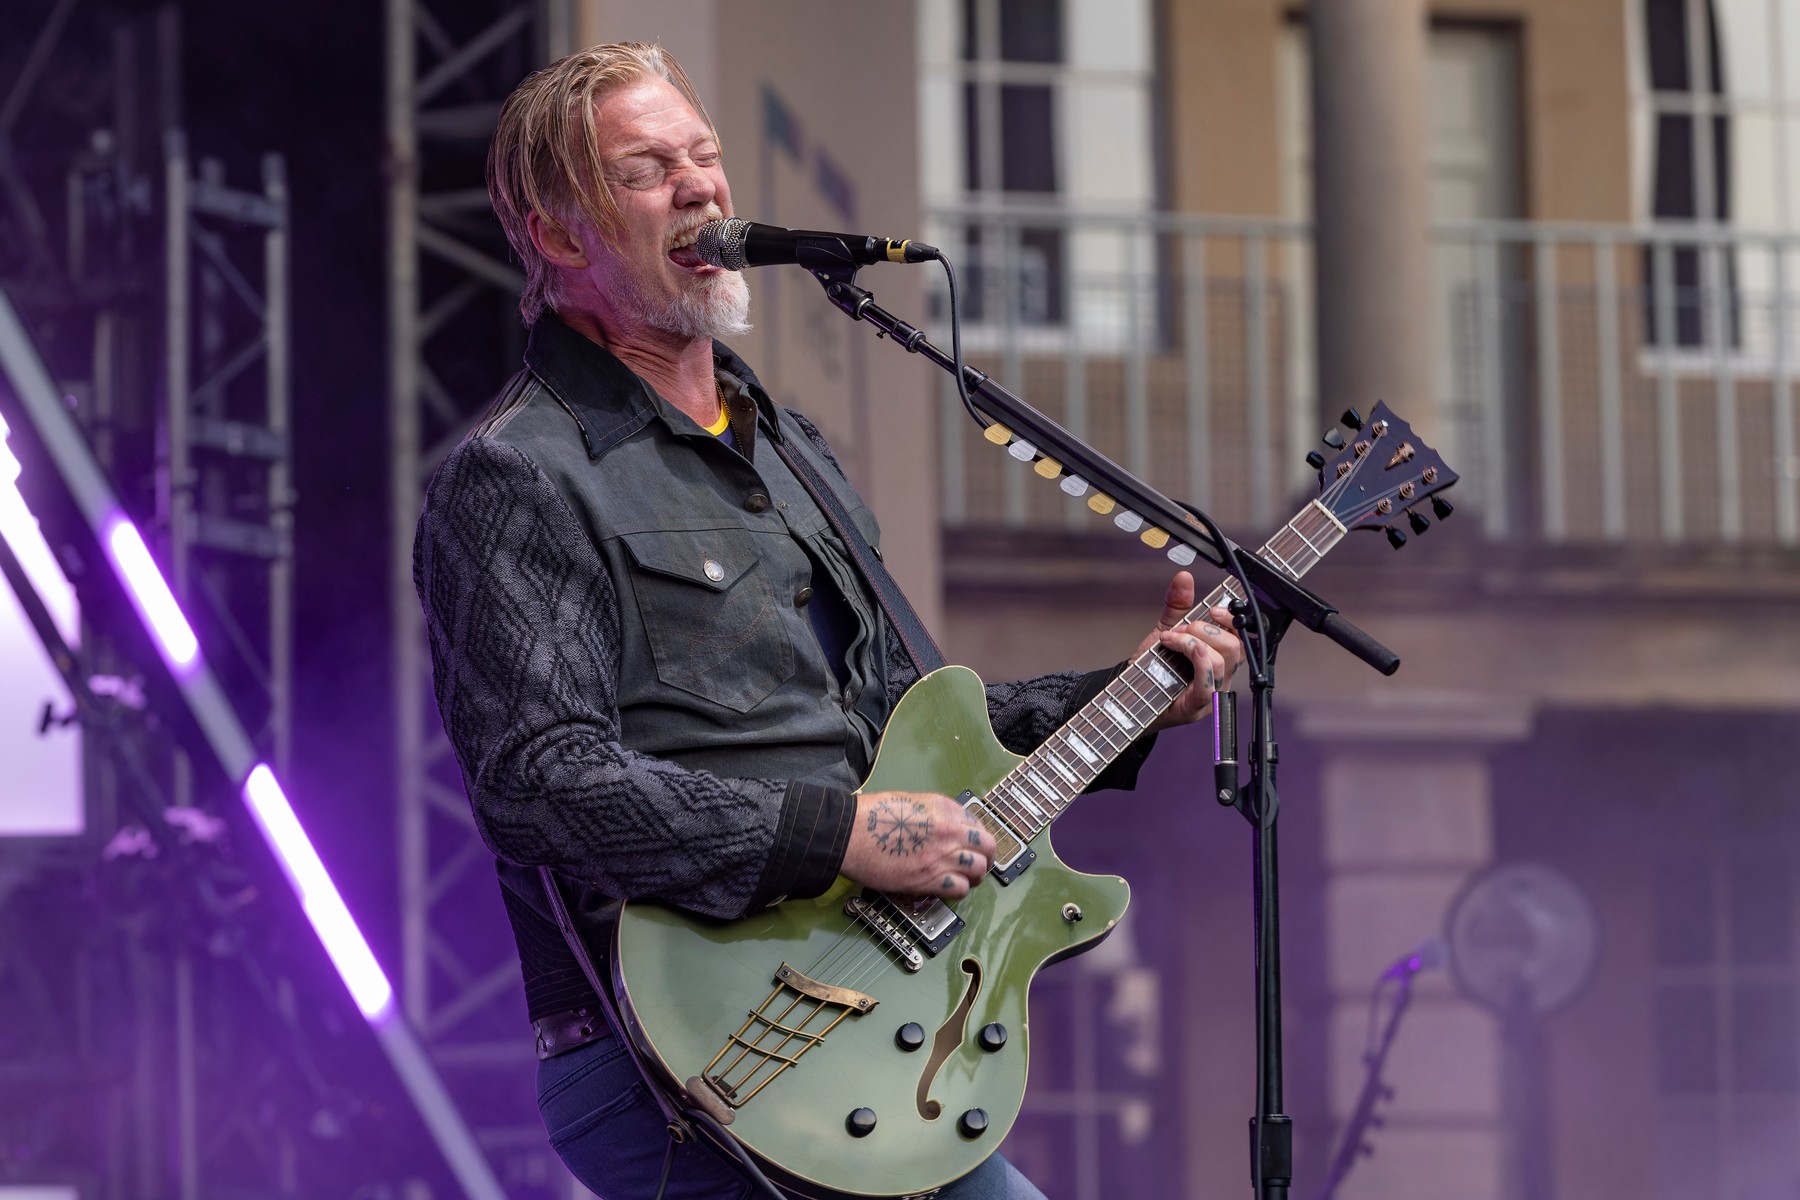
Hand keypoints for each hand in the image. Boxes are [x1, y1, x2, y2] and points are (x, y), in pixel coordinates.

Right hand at [840, 791, 997, 899]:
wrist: (851, 833)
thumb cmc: (870, 816)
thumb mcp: (910, 801)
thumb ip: (933, 814)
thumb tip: (943, 827)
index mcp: (944, 808)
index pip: (976, 823)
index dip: (975, 836)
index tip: (971, 843)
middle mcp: (949, 830)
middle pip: (987, 846)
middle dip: (987, 856)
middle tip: (981, 862)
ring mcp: (941, 856)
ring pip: (979, 869)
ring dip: (976, 875)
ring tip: (968, 878)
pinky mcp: (929, 879)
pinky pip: (960, 888)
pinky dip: (960, 890)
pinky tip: (951, 888)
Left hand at [1135, 571, 1244, 731]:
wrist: (1127, 695)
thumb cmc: (1150, 670)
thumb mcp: (1165, 632)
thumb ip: (1177, 607)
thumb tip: (1184, 577)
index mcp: (1219, 659)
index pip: (1243, 639)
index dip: (1234, 620)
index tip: (1215, 609)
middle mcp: (1221, 678)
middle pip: (1236, 647)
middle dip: (1204, 629)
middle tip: (1179, 630)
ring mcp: (1212, 694)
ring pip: (1222, 660)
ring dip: (1192, 641)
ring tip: (1169, 640)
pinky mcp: (1197, 705)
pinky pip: (1208, 680)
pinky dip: (1196, 658)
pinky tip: (1179, 648)